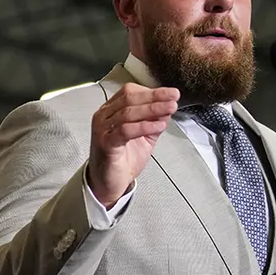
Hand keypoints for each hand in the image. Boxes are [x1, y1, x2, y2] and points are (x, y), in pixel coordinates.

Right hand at [87, 83, 179, 207]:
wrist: (108, 182)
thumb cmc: (122, 158)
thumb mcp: (144, 135)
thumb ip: (154, 121)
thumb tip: (168, 107)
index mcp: (110, 111)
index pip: (130, 92)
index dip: (152, 91)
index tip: (172, 93)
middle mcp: (103, 117)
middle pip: (129, 99)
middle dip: (155, 97)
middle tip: (173, 98)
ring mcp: (102, 130)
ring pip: (128, 113)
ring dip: (153, 109)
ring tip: (170, 108)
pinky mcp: (105, 144)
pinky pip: (125, 130)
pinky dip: (144, 126)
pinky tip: (158, 125)